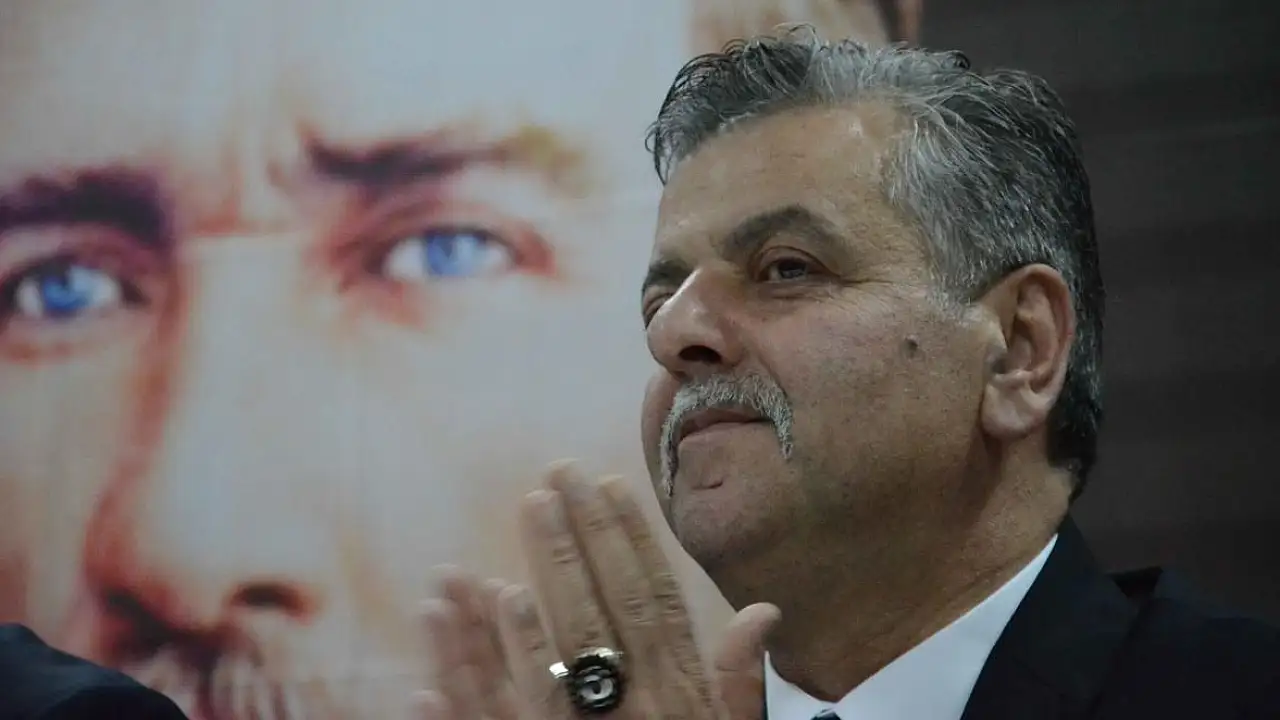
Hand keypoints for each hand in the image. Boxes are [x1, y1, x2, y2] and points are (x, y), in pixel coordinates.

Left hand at [421, 463, 779, 719]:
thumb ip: (739, 683)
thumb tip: (764, 612)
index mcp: (680, 697)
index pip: (653, 602)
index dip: (630, 540)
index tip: (607, 483)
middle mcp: (638, 710)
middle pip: (599, 616)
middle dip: (573, 545)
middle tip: (547, 482)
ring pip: (554, 658)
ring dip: (528, 593)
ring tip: (511, 532)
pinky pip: (516, 719)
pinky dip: (494, 670)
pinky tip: (480, 620)